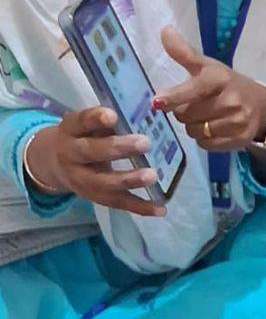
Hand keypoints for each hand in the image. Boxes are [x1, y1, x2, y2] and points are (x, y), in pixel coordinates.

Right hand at [27, 107, 165, 216]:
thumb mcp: (88, 123)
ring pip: (103, 182)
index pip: (80, 122)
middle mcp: (71, 155)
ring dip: (129, 180)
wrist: (53, 162)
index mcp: (70, 130)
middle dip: (118, 149)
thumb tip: (149, 110)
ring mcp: (81, 180)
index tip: (112, 115)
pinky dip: (140, 207)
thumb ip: (109, 119)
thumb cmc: (83, 135)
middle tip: (145, 143)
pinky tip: (160, 208)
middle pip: (91, 152)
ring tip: (151, 176)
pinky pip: (117, 202)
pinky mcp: (95, 197)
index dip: (95, 118)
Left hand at [155, 27, 265, 151]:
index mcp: (220, 78)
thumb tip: (164, 30)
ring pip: (194, 131)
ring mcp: (237, 120)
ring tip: (206, 117)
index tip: (157, 102)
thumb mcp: (208, 67)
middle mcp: (231, 99)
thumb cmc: (227, 84)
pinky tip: (215, 129)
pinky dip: (205, 139)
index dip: (173, 97)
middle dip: (184, 112)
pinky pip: (206, 145)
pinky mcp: (240, 138)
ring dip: (194, 126)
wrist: (262, 105)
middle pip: (186, 115)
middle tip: (196, 105)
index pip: (192, 89)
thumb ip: (184, 52)